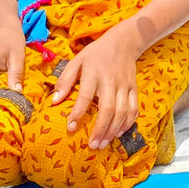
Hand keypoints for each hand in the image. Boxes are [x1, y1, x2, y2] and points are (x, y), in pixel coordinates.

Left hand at [52, 25, 140, 150]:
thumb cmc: (96, 54)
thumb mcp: (77, 60)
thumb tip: (54, 101)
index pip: (86, 95)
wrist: (124, 41)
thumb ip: (65, 80)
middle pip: (108, 108)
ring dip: (114, 129)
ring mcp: (124, 85)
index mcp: (93, 73)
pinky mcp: (134, 88)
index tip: (71, 128)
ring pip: (123, 111)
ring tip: (104, 143)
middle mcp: (111, 80)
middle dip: (100, 129)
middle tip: (92, 145)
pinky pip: (134, 107)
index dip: (78, 112)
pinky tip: (119, 132)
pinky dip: (128, 122)